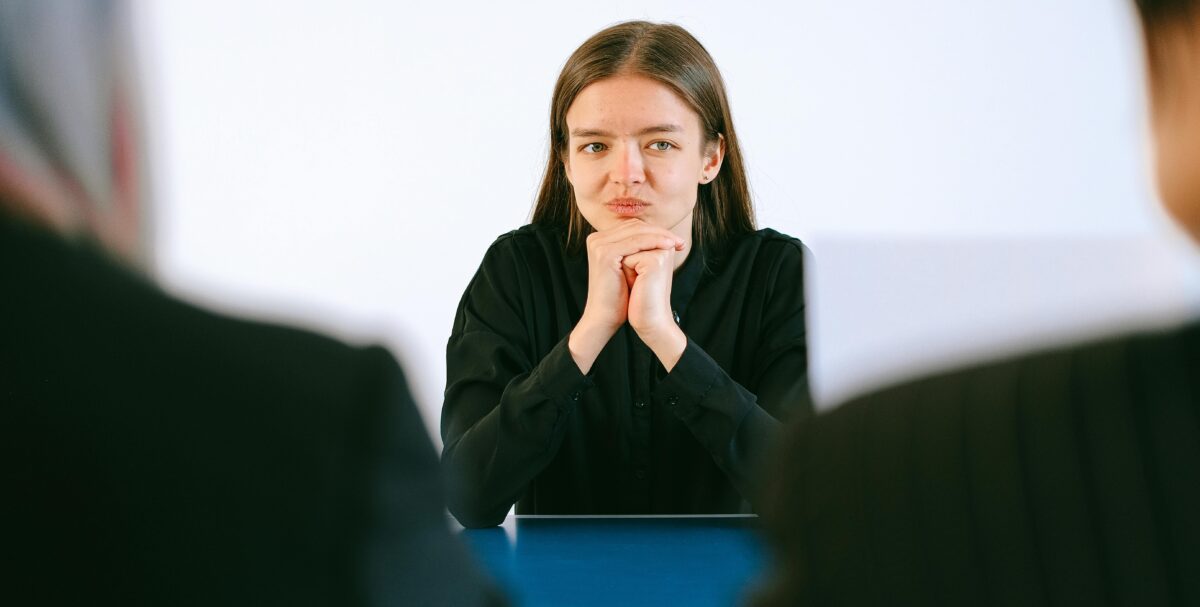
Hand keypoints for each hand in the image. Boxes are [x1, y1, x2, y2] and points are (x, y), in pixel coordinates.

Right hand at [569, 219, 682, 373]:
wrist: (604, 317)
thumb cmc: (619, 297)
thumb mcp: (630, 268)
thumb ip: (638, 250)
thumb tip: (662, 236)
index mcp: (600, 240)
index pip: (633, 227)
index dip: (656, 231)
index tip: (676, 240)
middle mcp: (596, 239)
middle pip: (634, 226)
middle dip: (660, 232)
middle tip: (680, 241)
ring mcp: (598, 245)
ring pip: (636, 232)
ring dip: (660, 235)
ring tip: (677, 243)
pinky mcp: (604, 253)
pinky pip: (635, 242)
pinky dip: (654, 242)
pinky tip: (668, 246)